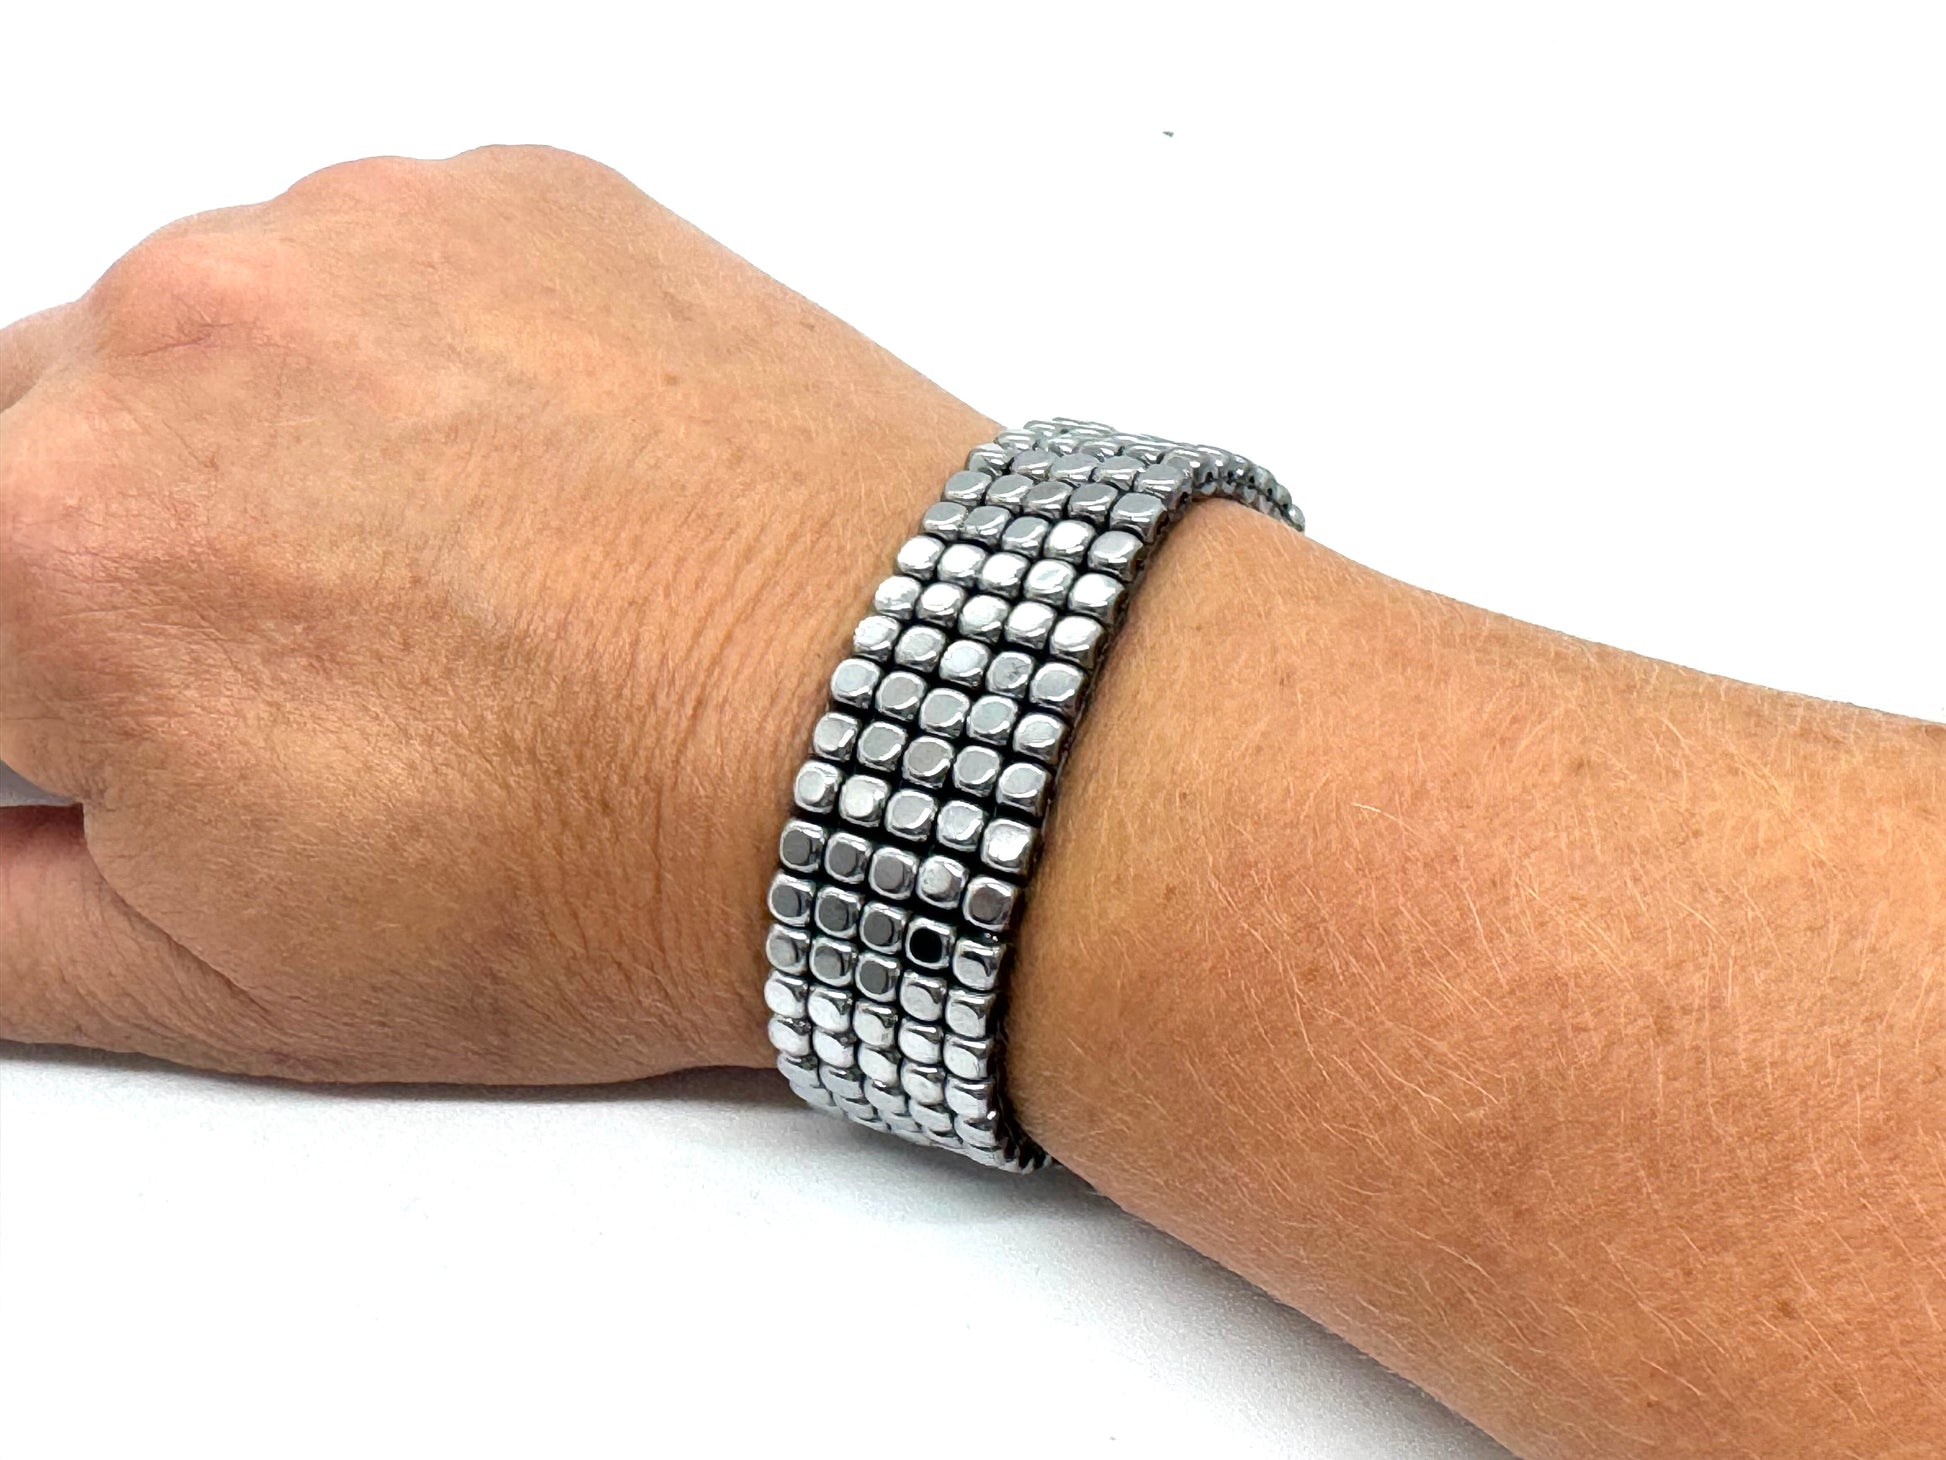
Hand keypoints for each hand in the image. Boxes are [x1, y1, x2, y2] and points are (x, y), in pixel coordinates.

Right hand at [0, 145, 992, 1081]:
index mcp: (57, 554)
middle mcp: (184, 341)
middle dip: (119, 557)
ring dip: (265, 445)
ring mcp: (361, 241)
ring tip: (446, 581)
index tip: (127, 721)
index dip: (43, 693)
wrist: (900, 740)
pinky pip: (371, 268)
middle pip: (37, 443)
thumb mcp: (238, 981)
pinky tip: (525, 491)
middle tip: (306, 663)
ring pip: (201, 339)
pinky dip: (406, 365)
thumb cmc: (625, 865)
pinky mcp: (510, 198)